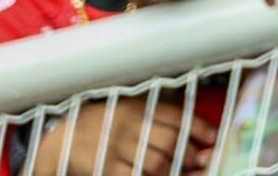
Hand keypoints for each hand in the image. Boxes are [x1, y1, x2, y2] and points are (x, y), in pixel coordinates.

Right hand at [29, 95, 214, 175]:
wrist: (63, 138)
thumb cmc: (108, 122)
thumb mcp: (132, 108)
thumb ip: (160, 115)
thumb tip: (201, 129)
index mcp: (138, 108)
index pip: (176, 116)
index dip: (199, 128)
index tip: (214, 137)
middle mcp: (128, 126)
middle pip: (169, 142)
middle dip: (189, 154)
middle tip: (201, 160)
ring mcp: (115, 148)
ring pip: (155, 163)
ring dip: (174, 170)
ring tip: (185, 171)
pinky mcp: (104, 168)